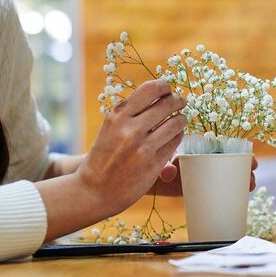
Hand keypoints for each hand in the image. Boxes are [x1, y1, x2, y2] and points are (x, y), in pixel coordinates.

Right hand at [74, 80, 187, 216]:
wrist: (94, 190)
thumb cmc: (104, 156)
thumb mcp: (110, 128)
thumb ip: (131, 113)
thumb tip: (161, 95)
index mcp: (118, 115)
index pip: (150, 89)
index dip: (164, 86)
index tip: (168, 89)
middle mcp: (130, 128)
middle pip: (167, 103)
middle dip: (178, 100)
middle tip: (181, 101)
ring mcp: (143, 146)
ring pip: (176, 122)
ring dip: (181, 118)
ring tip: (180, 119)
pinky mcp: (154, 163)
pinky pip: (175, 141)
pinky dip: (178, 135)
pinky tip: (174, 135)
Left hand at [151, 155, 258, 196]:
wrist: (152, 180)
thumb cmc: (157, 165)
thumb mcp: (162, 164)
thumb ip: (165, 167)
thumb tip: (169, 173)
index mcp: (200, 150)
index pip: (225, 149)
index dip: (240, 153)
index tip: (251, 159)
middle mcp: (206, 161)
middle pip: (232, 162)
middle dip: (246, 168)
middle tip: (253, 176)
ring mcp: (206, 175)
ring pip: (230, 175)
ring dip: (243, 179)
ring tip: (251, 186)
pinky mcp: (204, 188)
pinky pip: (221, 189)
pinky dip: (232, 192)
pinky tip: (243, 196)